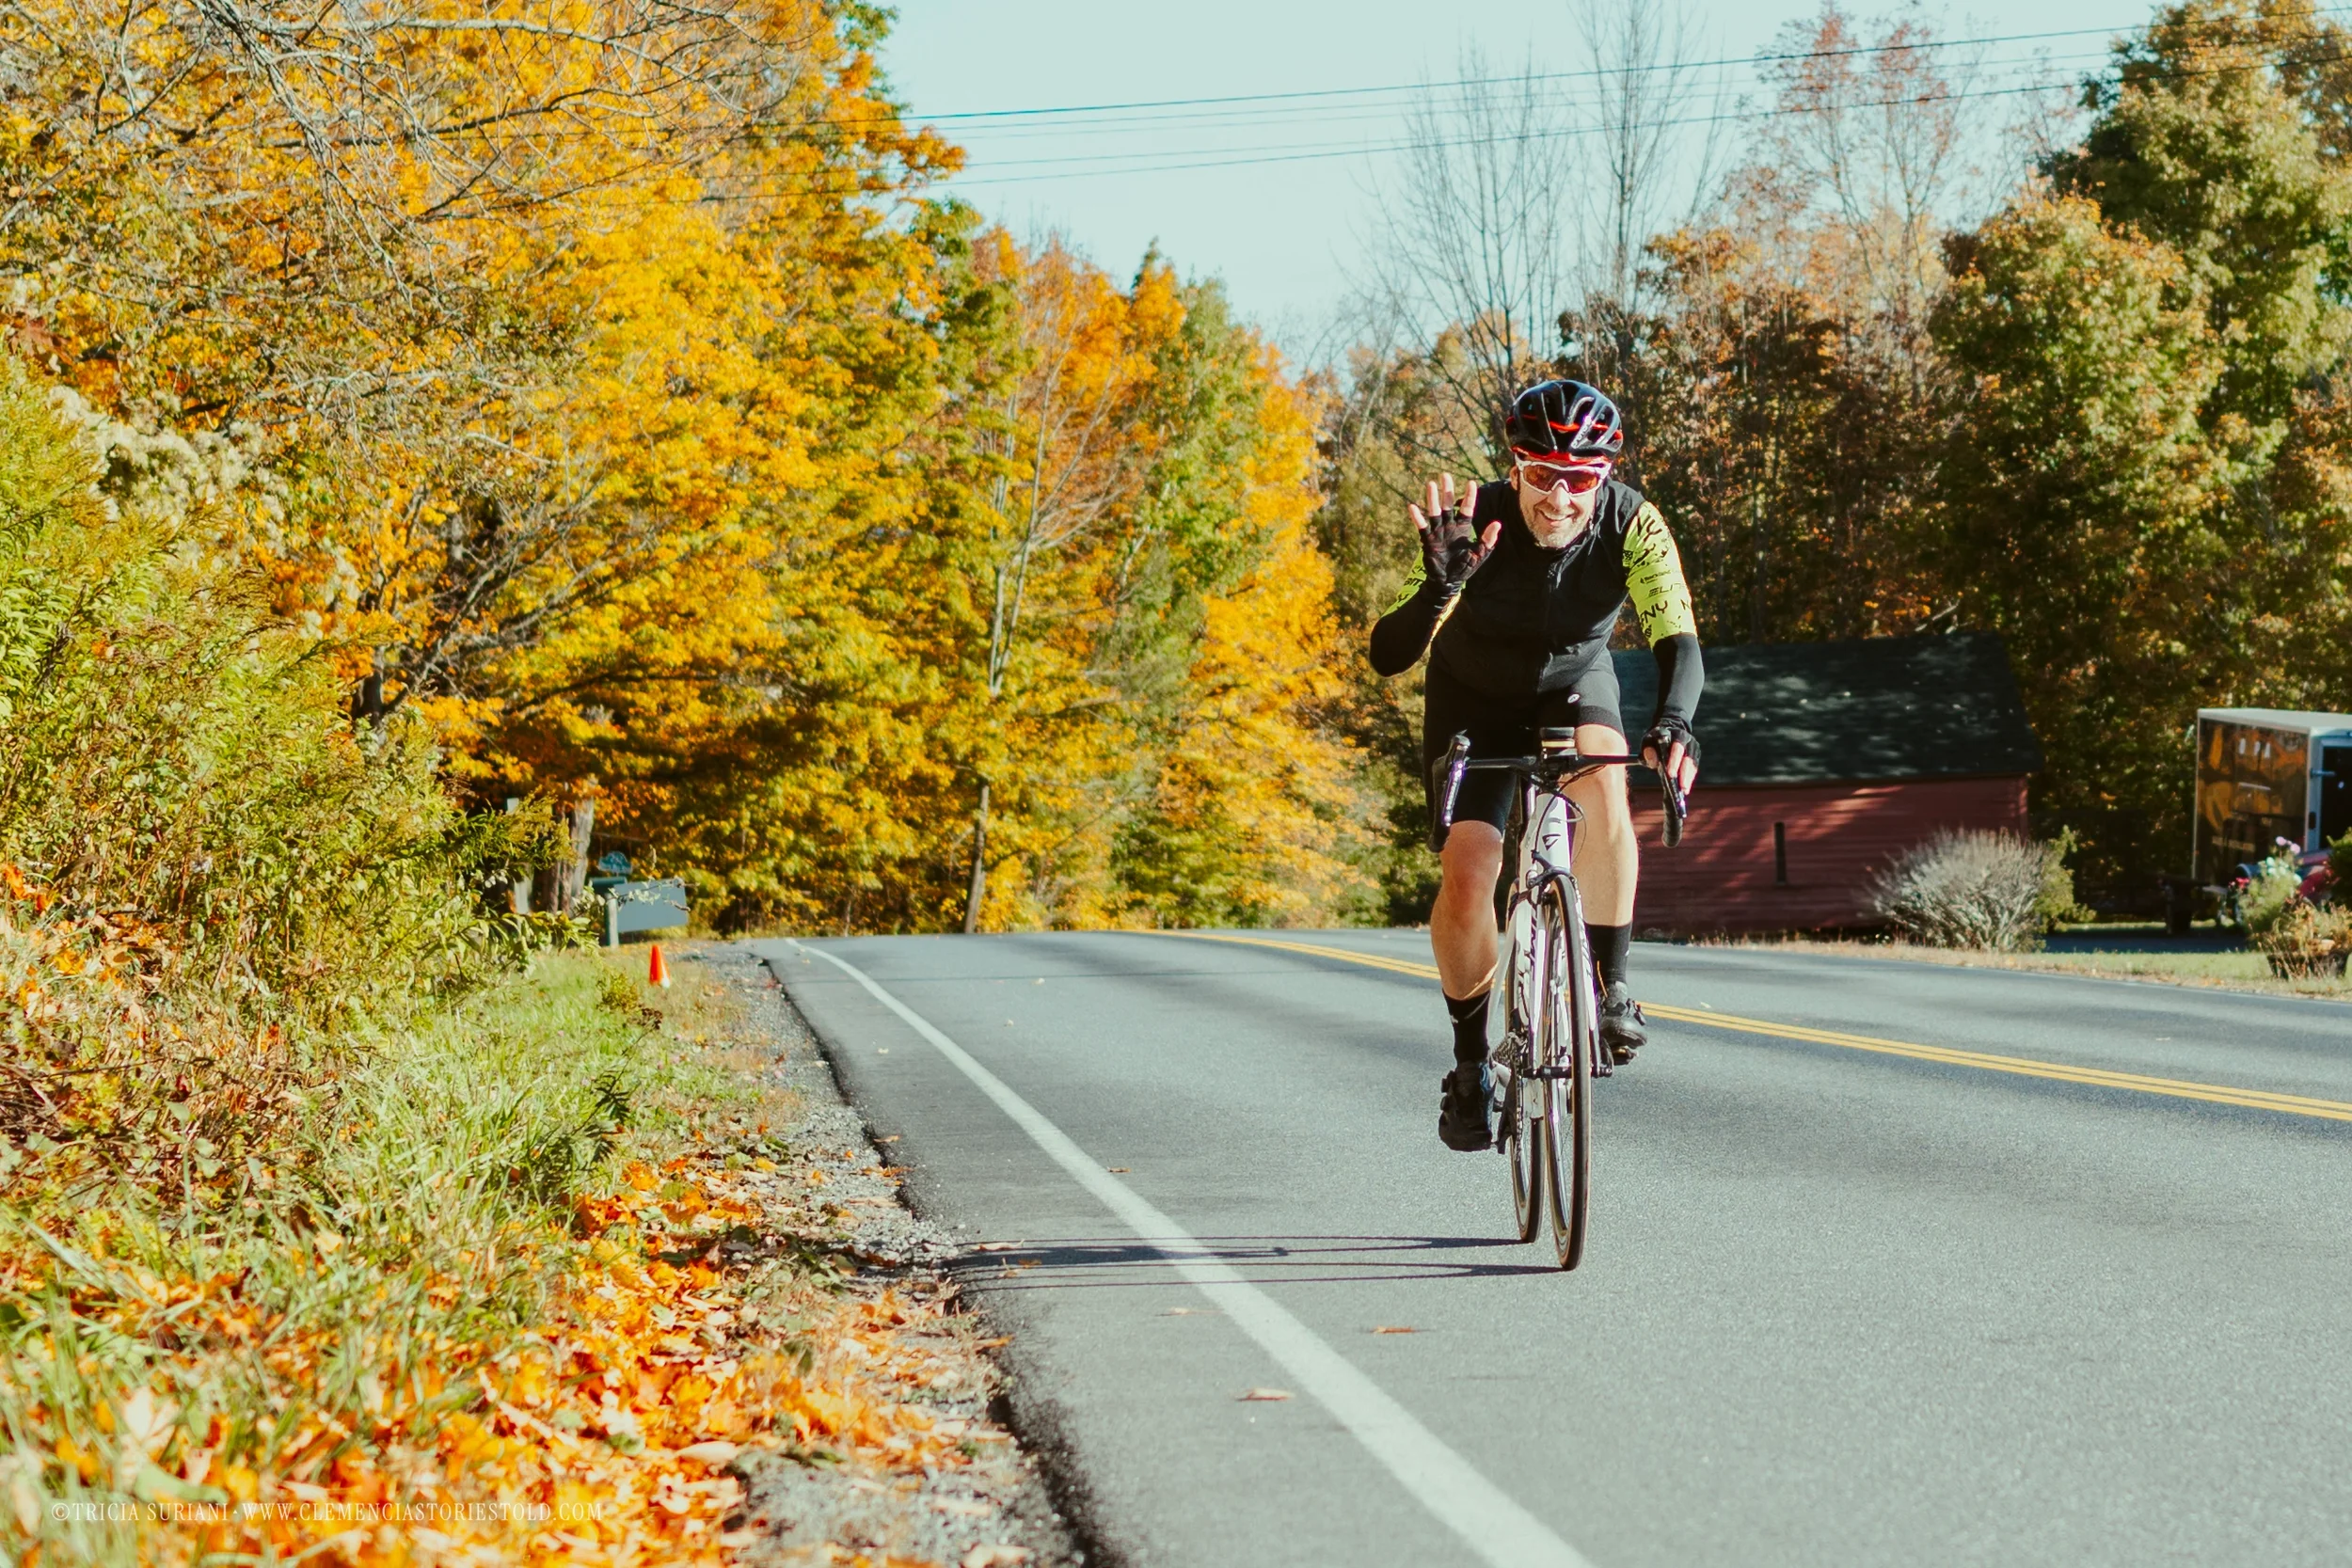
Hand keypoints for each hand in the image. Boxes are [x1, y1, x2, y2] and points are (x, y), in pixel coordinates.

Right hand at [1408, 473, 1499, 595]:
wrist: (1448, 582)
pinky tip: (1412, 507)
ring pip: (1435, 512)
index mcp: (1463, 529)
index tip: (1471, 482)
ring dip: (1432, 499)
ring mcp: (1438, 532)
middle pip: (1449, 505)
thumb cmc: (1465, 567)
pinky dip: (1417, 517)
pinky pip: (1422, 526)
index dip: (1470, 496)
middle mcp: (1450, 527)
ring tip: (1430, 484)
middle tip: (1445, 475)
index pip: (1467, 509)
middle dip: (1447, 491)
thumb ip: (1487, 540)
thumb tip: (1497, 524)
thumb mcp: (1479, 554)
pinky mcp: (1428, 540)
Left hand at [1642, 719, 1699, 793]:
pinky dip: (1689, 778)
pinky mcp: (1695, 755)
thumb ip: (1648, 750)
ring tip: (1684, 790)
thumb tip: (1653, 762)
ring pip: (1692, 764)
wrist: (1670, 728)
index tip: (1670, 774)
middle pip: (1688, 758)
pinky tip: (1685, 789)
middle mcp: (1688, 739)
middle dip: (1684, 773)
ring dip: (1688, 778)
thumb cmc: (1656, 738)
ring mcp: (1693, 747)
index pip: (1677, 747)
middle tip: (1681, 787)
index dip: (1674, 761)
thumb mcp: (1648, 740)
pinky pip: (1694, 768)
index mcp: (1676, 734)